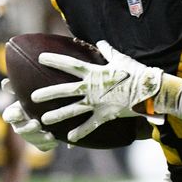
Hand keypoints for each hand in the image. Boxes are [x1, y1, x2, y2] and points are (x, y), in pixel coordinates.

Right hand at [1, 80, 57, 151]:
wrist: (55, 107)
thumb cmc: (39, 95)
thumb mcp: (29, 89)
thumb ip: (16, 86)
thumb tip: (4, 83)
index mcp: (15, 112)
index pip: (9, 115)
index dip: (12, 115)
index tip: (19, 112)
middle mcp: (21, 125)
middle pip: (20, 130)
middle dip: (27, 128)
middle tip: (36, 124)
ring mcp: (31, 136)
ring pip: (32, 140)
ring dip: (39, 138)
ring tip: (50, 135)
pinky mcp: (41, 143)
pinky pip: (42, 147)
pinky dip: (48, 145)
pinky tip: (56, 141)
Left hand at [32, 40, 162, 141]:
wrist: (149, 90)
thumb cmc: (136, 72)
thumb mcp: (121, 59)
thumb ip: (108, 51)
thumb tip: (100, 42)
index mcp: (94, 72)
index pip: (70, 64)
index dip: (55, 60)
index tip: (40, 58)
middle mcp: (92, 87)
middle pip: (65, 90)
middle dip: (48, 93)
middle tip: (32, 96)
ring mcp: (97, 102)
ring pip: (73, 109)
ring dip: (58, 115)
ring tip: (44, 120)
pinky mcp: (105, 114)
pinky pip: (90, 125)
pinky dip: (80, 132)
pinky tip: (69, 140)